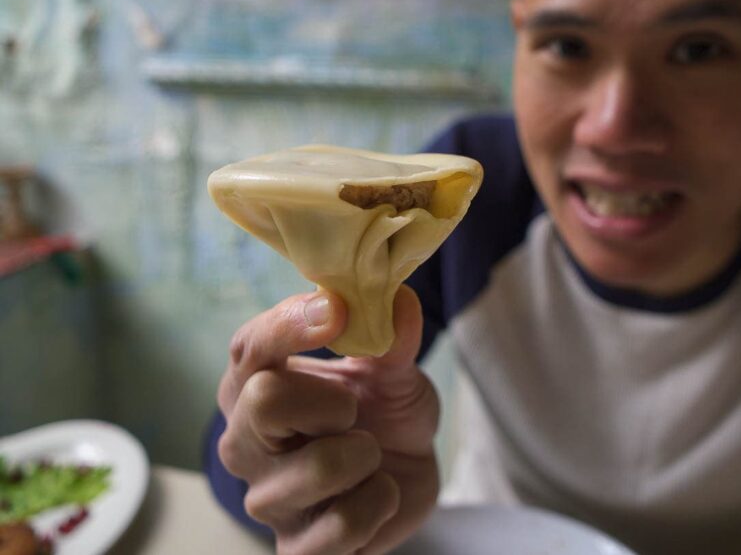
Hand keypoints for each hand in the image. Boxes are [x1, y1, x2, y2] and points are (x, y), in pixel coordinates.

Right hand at [216, 285, 439, 554]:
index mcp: (256, 386)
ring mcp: (266, 499)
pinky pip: (338, 529)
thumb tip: (400, 299)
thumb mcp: (392, 372)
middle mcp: (246, 442)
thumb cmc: (382, 415)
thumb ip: (391, 340)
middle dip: (332, 400)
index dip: (287, 325)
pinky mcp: (296, 549)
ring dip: (367, 456)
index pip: (248, 348)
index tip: (336, 310)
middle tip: (354, 409)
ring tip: (372, 455)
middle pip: (263, 401)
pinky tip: (380, 494)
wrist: (406, 477)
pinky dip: (377, 504)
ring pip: (315, 469)